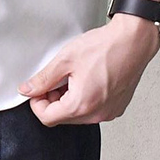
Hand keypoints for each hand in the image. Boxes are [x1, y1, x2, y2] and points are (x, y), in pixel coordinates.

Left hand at [16, 13, 159, 125]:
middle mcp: (97, 114)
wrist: (133, 41)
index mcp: (81, 105)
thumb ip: (43, 78)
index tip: (37, 88)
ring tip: (74, 74)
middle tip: (56, 77)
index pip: (47, 118)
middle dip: (53, 99)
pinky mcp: (117, 107)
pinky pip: (94, 109)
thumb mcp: (66, 59)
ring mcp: (109, 112)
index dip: (37, 102)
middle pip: (63, 117)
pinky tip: (88, 77)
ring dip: (69, 98)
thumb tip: (27, 89)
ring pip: (78, 114)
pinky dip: (86, 97)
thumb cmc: (105, 47)